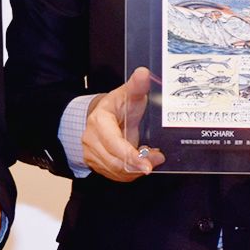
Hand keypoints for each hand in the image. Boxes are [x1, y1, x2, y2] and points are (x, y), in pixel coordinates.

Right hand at [82, 67, 164, 181]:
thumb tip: (144, 73)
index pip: (114, 144)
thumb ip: (137, 86)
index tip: (148, 165)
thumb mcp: (128, 94)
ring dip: (136, 169)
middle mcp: (91, 139)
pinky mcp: (97, 164)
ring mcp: (92, 153)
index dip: (131, 156)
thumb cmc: (117, 106)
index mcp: (98, 121)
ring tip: (152, 158)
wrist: (102, 116)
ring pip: (116, 171)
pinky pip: (116, 175)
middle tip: (158, 158)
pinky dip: (131, 172)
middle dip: (139, 164)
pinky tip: (141, 163)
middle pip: (116, 162)